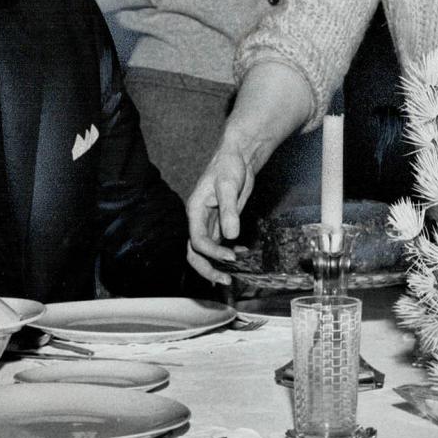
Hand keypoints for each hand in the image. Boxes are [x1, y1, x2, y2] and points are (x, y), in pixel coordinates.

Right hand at [184, 140, 257, 284]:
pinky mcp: (221, 222)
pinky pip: (220, 244)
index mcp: (195, 211)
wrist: (238, 157)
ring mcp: (210, 223)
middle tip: (225, 281)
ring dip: (217, 265)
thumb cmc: (229, 165)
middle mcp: (199, 220)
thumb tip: (231, 235)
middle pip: (195, 252)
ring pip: (207, 251)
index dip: (213, 252)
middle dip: (207, 269)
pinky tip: (242, 255)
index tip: (231, 258)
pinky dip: (228, 253)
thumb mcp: (229, 185)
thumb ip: (229, 210)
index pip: (198, 241)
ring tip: (233, 276)